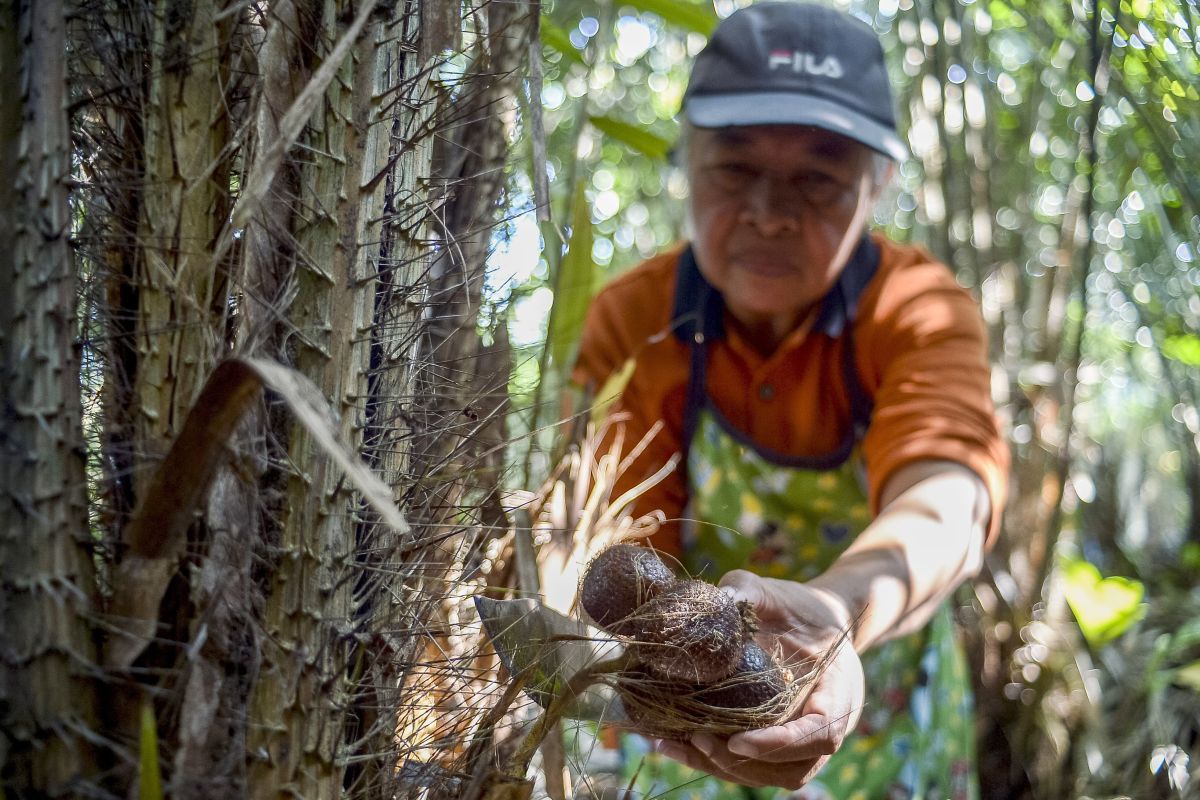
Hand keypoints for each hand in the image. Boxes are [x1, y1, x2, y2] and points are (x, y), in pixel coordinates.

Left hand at [652, 570, 864, 789]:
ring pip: (771, 776)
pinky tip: (674, 744)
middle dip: (741, 761)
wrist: (816, 623)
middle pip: (792, 767)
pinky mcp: (779, 747)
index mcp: (838, 690)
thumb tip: (711, 603)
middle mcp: (826, 726)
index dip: (781, 744)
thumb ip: (747, 592)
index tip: (737, 740)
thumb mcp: (774, 592)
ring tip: (676, 746)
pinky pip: (754, 767)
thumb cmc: (796, 607)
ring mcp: (805, 742)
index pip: (820, 732)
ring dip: (724, 768)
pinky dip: (715, 762)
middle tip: (696, 739)